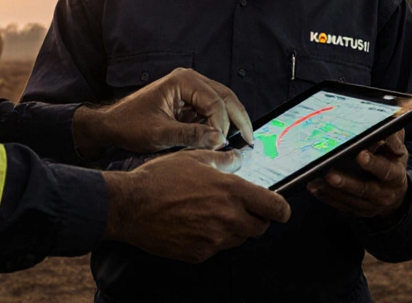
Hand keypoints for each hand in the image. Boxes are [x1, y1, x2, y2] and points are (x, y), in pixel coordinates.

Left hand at [74, 68, 253, 157]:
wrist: (111, 126)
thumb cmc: (129, 125)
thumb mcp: (160, 133)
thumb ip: (190, 136)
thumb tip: (219, 139)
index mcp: (182, 80)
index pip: (214, 101)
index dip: (222, 125)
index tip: (222, 145)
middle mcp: (189, 81)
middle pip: (225, 97)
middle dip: (238, 119)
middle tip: (250, 140)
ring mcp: (190, 91)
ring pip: (222, 103)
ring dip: (231, 122)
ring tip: (241, 142)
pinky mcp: (189, 103)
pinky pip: (211, 111)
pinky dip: (219, 125)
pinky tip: (223, 140)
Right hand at [103, 148, 289, 262]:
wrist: (130, 206)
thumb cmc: (159, 179)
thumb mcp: (193, 158)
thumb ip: (223, 159)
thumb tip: (239, 159)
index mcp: (231, 192)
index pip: (276, 208)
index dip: (281, 209)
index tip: (278, 208)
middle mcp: (227, 218)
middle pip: (260, 228)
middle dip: (255, 218)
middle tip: (239, 207)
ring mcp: (214, 240)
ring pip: (238, 239)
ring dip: (233, 228)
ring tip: (210, 212)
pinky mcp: (199, 254)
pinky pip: (216, 248)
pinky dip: (211, 238)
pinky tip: (194, 224)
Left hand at [307, 130, 409, 220]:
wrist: (395, 192)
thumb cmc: (392, 162)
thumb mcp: (398, 149)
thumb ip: (394, 137)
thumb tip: (387, 125)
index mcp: (395, 176)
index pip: (385, 170)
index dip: (373, 164)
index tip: (360, 154)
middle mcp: (384, 193)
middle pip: (364, 189)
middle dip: (346, 182)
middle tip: (328, 174)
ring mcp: (371, 205)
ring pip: (350, 200)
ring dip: (331, 191)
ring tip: (314, 181)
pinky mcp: (358, 211)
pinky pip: (341, 206)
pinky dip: (326, 198)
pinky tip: (314, 188)